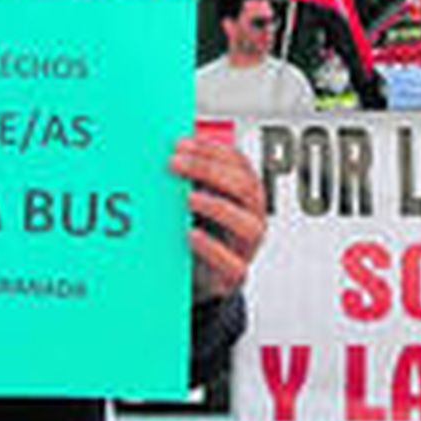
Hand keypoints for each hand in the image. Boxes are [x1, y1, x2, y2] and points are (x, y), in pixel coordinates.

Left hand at [170, 134, 265, 300]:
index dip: (212, 150)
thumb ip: (193, 178)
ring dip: (217, 207)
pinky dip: (212, 248)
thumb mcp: (202, 199)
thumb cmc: (204, 231)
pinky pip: (232, 264)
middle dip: (209, 171)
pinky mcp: (236, 274)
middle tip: (175, 164)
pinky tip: (191, 234)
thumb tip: (168, 152)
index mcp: (247, 193)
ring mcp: (247, 245)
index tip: (182, 144)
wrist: (203, 276)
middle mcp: (252, 215)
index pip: (239, 163)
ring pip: (247, 224)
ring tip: (189, 198)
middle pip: (244, 187)